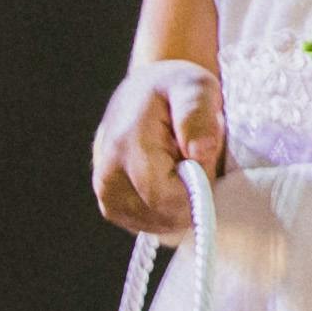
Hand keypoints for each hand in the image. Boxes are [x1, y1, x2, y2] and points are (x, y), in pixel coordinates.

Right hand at [92, 55, 220, 242]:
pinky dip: (166, 211)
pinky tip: (173, 183)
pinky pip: (146, 223)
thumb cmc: (175, 87)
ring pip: (154, 223)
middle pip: (160, 214)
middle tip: (196, 160)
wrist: (143, 91)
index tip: (207, 161)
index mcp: (127, 146)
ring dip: (178, 204)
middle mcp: (108, 176)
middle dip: (190, 195)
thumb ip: (198, 116)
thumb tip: (200, 152)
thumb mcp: (195, 87)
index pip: (165, 196)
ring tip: (182, 167)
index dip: (196, 188)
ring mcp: (105, 194)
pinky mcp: (110, 205)